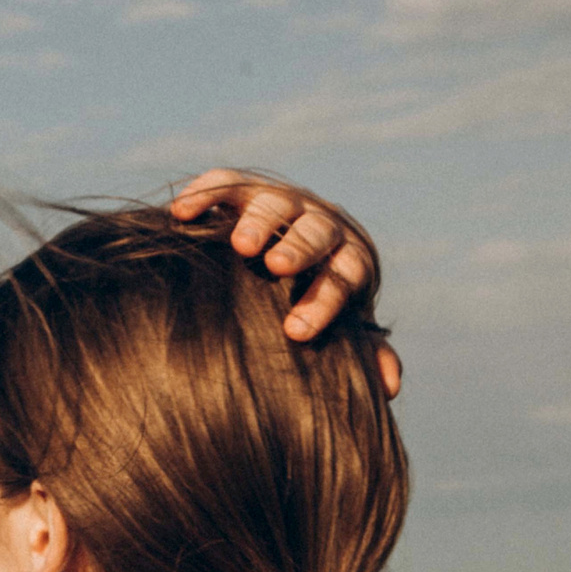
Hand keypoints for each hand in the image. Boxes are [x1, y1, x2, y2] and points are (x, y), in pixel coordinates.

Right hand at [170, 169, 401, 394]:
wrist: (299, 241)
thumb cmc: (318, 296)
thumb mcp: (343, 321)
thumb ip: (364, 351)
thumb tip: (389, 388)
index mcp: (347, 258)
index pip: (345, 274)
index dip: (324, 299)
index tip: (297, 331)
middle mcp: (319, 223)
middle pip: (316, 231)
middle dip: (298, 248)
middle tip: (276, 266)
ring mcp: (283, 202)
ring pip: (275, 202)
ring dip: (260, 220)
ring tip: (238, 243)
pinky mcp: (246, 189)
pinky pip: (227, 183)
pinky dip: (206, 193)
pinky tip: (181, 212)